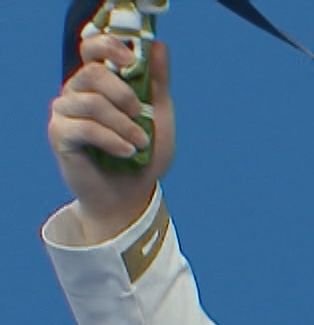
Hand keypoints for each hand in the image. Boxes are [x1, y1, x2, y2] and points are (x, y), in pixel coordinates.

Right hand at [48, 35, 173, 244]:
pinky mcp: (59, 135)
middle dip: (124, 94)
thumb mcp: (159, 115)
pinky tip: (127, 152)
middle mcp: (77, 91)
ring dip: (123, 124)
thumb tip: (160, 46)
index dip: (109, 47)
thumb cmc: (144, 153)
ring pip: (91, 103)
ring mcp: (65, 112)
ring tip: (140, 143)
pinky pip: (85, 128)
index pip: (91, 48)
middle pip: (92, 73)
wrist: (132, 194)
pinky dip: (112, 140)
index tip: (131, 61)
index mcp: (100, 82)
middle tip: (141, 114)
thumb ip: (157, 82)